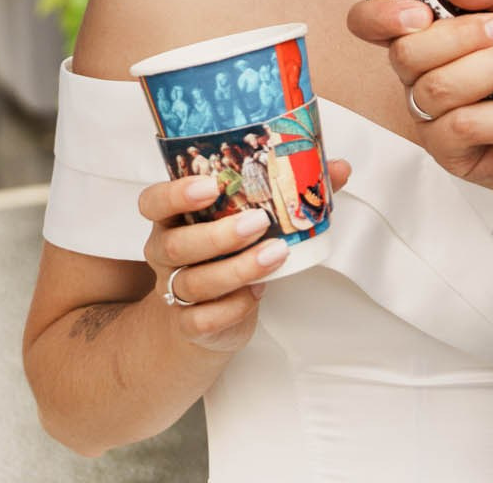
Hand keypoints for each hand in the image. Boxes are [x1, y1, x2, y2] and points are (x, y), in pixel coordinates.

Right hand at [135, 162, 351, 353]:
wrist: (207, 319)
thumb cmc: (230, 254)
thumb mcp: (250, 219)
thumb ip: (290, 191)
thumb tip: (339, 167)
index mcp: (174, 218)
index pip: (153, 201)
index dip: (175, 194)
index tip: (209, 186)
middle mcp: (166, 252)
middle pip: (176, 245)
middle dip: (219, 235)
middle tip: (259, 222)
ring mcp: (173, 290)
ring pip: (194, 283)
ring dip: (238, 269)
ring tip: (277, 254)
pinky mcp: (190, 324)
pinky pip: (203, 319)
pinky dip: (234, 307)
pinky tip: (258, 293)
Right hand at [346, 0, 492, 207]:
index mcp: (430, 34)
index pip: (370, 23)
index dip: (380, 15)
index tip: (420, 12)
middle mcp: (422, 75)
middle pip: (406, 54)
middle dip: (465, 36)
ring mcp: (433, 117)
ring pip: (438, 89)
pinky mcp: (451, 154)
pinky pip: (461, 128)